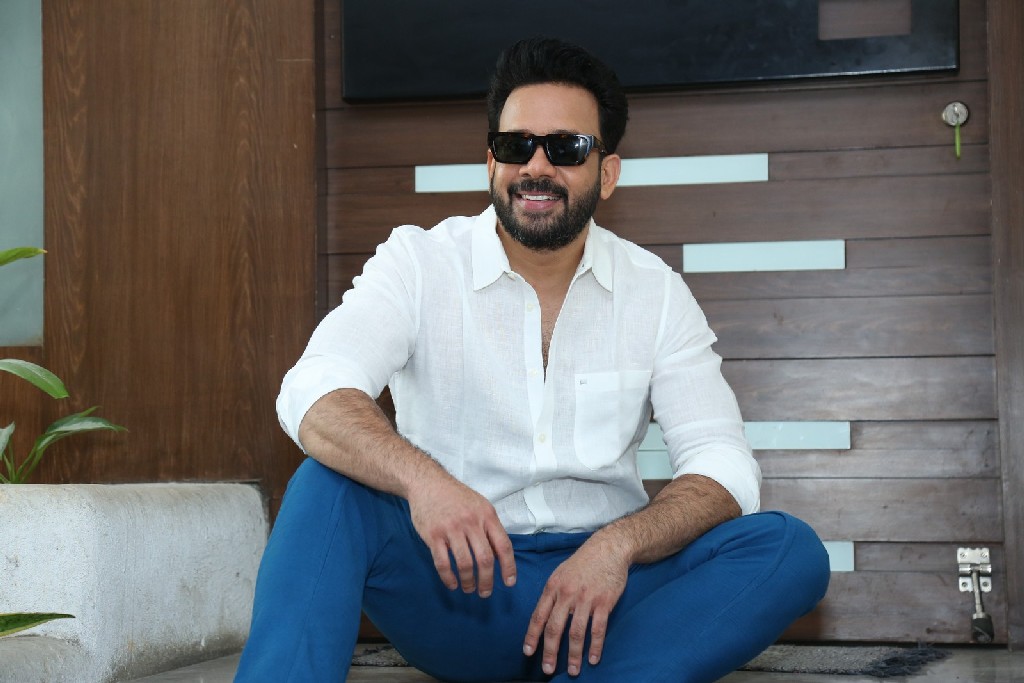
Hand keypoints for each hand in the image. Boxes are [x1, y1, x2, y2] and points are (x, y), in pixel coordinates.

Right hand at [407, 472, 516, 596]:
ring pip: (465, 564)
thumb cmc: (456, 496)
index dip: (509, 567)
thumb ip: (490, 526)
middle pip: (485, 559)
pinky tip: (452, 584)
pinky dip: (448, 578)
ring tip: (468, 588)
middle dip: (487, 581)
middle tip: (485, 592)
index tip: (509, 582)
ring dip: (468, 581)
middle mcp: (471, 522)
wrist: (427, 483)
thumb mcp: (480, 505)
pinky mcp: (433, 535)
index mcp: (487, 515)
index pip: (503, 545)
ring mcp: (451, 529)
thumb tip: (499, 554)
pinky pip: (443, 563)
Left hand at [523, 537, 628, 676]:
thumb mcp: (560, 572)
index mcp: (553, 586)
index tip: (528, 652)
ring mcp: (586, 599)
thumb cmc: (583, 562)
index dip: (532, 636)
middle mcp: (567, 594)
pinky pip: (598, 629)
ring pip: (576, 632)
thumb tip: (543, 616)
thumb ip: (552, 594)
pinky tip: (593, 659)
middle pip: (555, 628)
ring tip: (572, 670)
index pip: (538, 615)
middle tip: (547, 669)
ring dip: (574, 655)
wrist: (608, 548)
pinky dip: (595, 646)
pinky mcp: (604, 602)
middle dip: (550, 651)